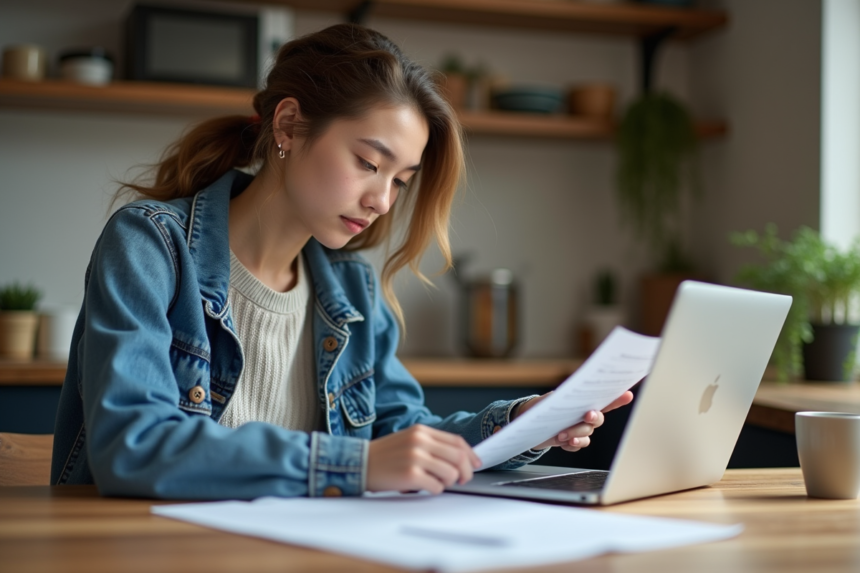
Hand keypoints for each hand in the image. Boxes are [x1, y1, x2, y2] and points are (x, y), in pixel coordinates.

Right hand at [366, 424, 480, 493]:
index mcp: (421, 431)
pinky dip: (435, 490)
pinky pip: (437, 487)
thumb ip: (432, 444)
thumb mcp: (409, 440)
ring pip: (450, 473)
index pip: (457, 441)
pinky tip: (424, 486)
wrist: (360, 463)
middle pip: (458, 457)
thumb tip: (459, 458)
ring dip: (448, 482)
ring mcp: (415, 457)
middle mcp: (420, 441)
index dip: (470, 455)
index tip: (475, 464)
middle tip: (463, 479)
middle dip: (466, 472)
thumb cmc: (385, 455)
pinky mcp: (411, 475)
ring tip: (436, 482)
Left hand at [513, 391, 633, 451]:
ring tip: (561, 434)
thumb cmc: (541, 408)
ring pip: (587, 433)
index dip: (618, 397)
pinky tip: (562, 442)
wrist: (527, 425)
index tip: (627, 394)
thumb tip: (575, 403)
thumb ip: (564, 401)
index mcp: (582, 401)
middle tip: (587, 415)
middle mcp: (584, 415)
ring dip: (576, 433)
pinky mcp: (573, 441)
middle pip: (598, 419)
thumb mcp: (550, 401)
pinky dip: (571, 444)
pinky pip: (579, 445)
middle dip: (594, 417)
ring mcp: (580, 429)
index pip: (604, 399)